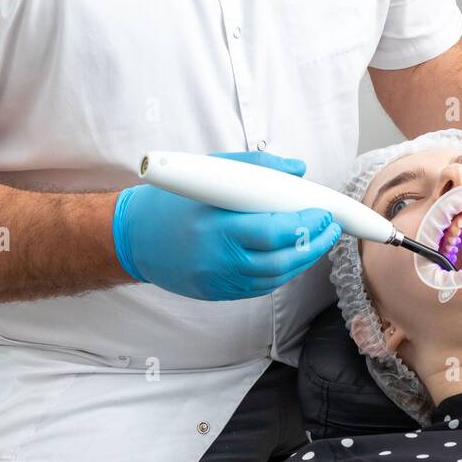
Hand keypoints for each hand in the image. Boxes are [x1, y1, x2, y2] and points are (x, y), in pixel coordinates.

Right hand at [112, 150, 341, 300]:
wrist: (132, 238)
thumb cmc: (171, 200)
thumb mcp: (210, 171)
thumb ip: (256, 168)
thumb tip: (298, 171)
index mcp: (217, 227)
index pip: (275, 232)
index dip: (307, 225)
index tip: (324, 213)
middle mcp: (218, 260)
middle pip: (281, 260)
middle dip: (313, 244)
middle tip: (329, 229)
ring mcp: (217, 281)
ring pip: (274, 278)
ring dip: (301, 260)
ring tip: (315, 241)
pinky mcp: (216, 293)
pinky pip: (258, 287)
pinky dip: (279, 272)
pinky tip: (289, 256)